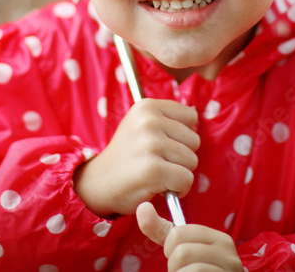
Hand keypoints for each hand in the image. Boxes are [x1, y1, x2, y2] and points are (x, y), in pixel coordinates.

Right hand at [74, 99, 199, 216]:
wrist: (97, 184)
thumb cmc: (127, 156)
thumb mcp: (140, 126)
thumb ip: (167, 120)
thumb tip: (197, 124)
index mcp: (147, 107)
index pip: (190, 116)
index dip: (182, 135)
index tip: (164, 145)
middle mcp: (148, 121)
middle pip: (194, 140)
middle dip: (180, 156)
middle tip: (157, 162)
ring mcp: (150, 144)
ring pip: (192, 161)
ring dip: (179, 172)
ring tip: (157, 174)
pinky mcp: (153, 169)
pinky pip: (186, 179)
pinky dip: (179, 188)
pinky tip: (161, 187)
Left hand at [137, 202, 243, 271]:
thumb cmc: (196, 271)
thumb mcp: (181, 249)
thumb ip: (163, 231)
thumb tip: (143, 206)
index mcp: (220, 239)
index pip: (181, 232)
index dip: (170, 246)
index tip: (176, 255)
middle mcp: (229, 254)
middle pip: (182, 251)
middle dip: (173, 265)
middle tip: (181, 270)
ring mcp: (229, 270)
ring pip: (188, 267)